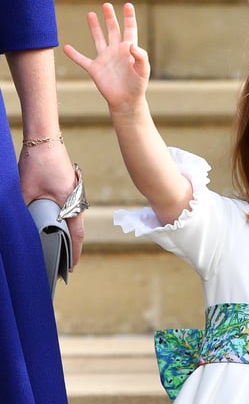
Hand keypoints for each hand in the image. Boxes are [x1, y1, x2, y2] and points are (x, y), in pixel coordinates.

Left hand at [19, 143, 84, 266]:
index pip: (77, 235)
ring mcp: (74, 192)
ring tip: (60, 246)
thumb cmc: (38, 161)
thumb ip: (23, 209)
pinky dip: (65, 219)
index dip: (75, 253)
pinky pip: (69, 208)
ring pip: (73, 219)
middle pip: (77, 229)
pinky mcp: (69, 186)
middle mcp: (77, 199)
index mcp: (72, 203)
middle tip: (64, 262)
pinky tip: (56, 223)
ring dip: (68, 232)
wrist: (44, 136)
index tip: (71, 267)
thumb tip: (17, 225)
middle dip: (71, 247)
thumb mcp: (25, 189)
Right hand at [63, 2, 149, 113]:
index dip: (129, 17)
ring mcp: (104, 59)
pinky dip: (74, 55)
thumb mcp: (143, 71)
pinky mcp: (95, 69)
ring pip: (98, 39)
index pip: (130, 29)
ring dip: (94, 28)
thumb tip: (132, 45)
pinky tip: (66, 48)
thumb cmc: (137, 86)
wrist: (126, 102)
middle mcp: (116, 51)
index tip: (128, 6)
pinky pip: (82, 60)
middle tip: (106, 5)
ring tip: (90, 14)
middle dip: (110, 18)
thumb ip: (141, 57)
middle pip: (113, 30)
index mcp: (128, 50)